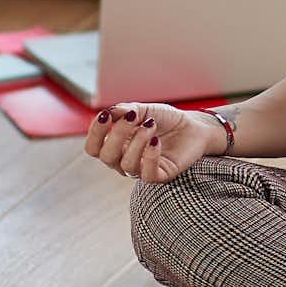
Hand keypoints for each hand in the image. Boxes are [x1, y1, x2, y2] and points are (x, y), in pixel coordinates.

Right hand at [85, 102, 225, 183]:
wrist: (192, 126)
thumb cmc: (164, 119)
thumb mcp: (142, 110)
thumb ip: (124, 110)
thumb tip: (108, 112)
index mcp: (115, 145)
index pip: (93, 147)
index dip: (95, 132)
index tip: (107, 115)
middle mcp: (124, 160)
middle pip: (106, 157)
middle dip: (117, 134)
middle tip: (133, 117)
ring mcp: (141, 169)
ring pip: (126, 165)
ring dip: (137, 141)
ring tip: (151, 125)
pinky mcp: (160, 176)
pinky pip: (147, 175)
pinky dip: (149, 155)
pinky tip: (156, 140)